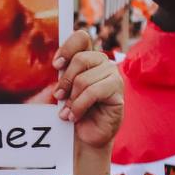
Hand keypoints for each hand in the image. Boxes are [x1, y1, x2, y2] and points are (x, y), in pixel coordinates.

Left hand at [52, 31, 123, 148]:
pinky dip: (79, 106)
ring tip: (68, 112)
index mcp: (87, 58)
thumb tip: (56, 63)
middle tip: (59, 96)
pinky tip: (75, 116)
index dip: (67, 48)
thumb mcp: (62, 90)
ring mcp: (112, 76)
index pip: (81, 38)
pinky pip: (93, 92)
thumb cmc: (72, 110)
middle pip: (81, 59)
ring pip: (84, 79)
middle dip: (65, 80)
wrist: (83, 135)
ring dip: (72, 99)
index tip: (56, 65)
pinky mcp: (117, 91)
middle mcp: (102, 63)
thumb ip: (61, 75)